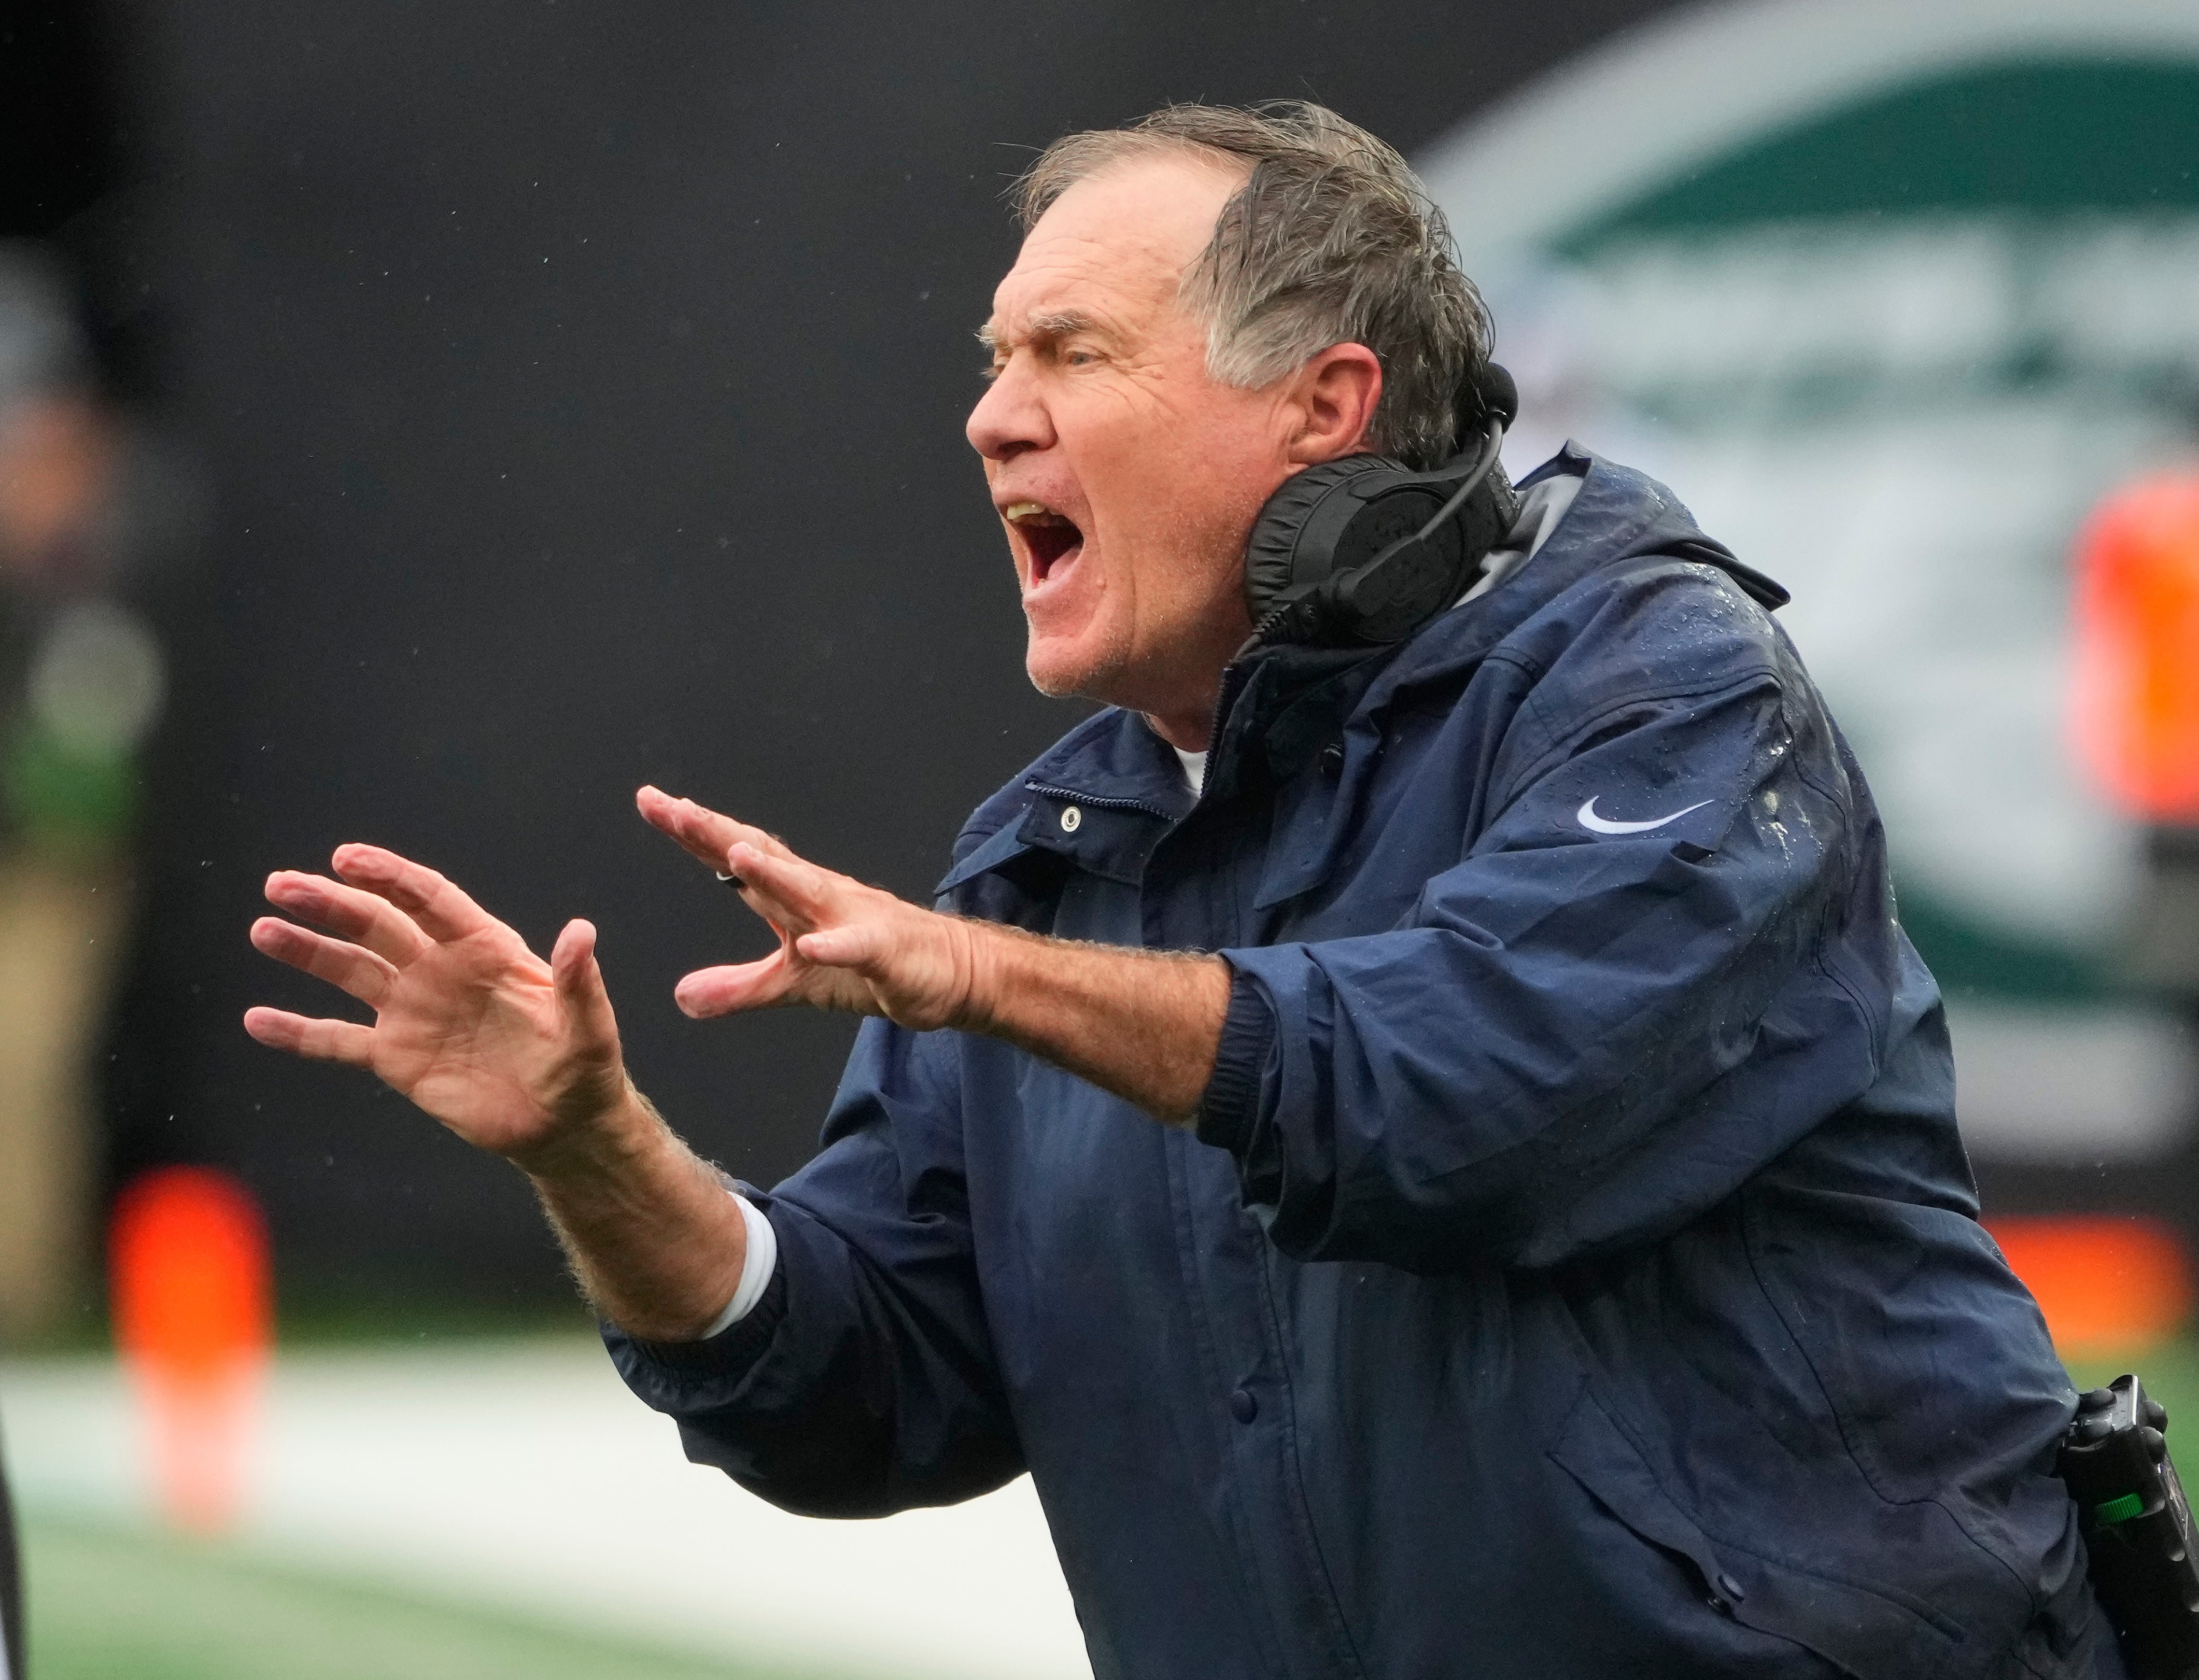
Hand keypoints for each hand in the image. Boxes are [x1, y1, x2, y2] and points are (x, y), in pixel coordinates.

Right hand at [243, 845, 634, 1169]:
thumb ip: (577, 982)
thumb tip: (581, 931)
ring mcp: (413, 1011)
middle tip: (281, 884)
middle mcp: (441, 971)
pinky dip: (298, 1033)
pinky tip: (256, 1020)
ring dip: (307, 951)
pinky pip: (337, 1041)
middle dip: (331, 903)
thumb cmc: (584, 1070)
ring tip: (263, 930)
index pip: (429, 901)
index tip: (347, 858)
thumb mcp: (587, 1027)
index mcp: (486, 950)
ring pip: (350, 971)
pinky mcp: (396, 1057)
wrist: (562, 1126)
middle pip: (378, 926)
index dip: (389, 876)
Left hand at [637, 785, 986, 1030]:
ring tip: (735, 853)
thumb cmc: (871, 964)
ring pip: (808, 891)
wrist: (947, 970)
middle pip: (762, 857)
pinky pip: (857, 947)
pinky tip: (813, 945)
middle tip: (671, 807)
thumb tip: (680, 997)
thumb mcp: (790, 983)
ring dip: (773, 873)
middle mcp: (819, 893)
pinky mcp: (884, 951)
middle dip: (716, 832)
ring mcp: (852, 917)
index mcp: (792, 896)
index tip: (653, 802)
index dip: (694, 831)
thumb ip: (737, 987)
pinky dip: (835, 945)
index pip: (736, 858)